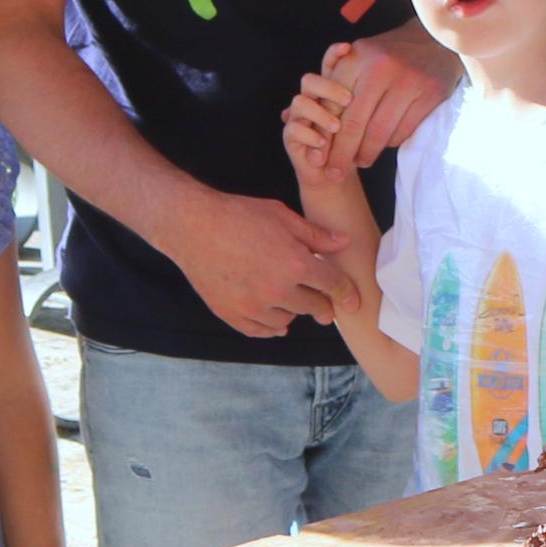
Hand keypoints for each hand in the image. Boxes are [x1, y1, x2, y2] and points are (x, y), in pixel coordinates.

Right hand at [166, 186, 350, 339]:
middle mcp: (277, 290)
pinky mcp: (233, 315)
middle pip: (312, 307)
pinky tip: (277, 321)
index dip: (346, 293)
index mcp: (295, 264)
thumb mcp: (282, 216)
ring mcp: (254, 306)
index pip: (332, 285)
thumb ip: (315, 235)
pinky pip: (261, 330)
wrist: (192, 227)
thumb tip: (344, 242)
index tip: (353, 302)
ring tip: (292, 302)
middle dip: (323, 306)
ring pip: (288, 319)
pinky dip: (272, 326)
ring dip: (294, 311)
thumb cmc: (238, 216)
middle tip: (326, 308)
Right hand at [283, 53, 360, 179]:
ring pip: (300, 101)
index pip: (328, 65)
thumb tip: (386, 91)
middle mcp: (311, 99)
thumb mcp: (368, 124)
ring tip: (336, 127)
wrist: (335, 174)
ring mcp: (298, 116)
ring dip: (320, 114)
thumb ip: (372, 106)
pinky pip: (293, 128)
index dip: (334, 54)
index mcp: (330, 91)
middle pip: (310, 79)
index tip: (348, 48)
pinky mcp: (290, 135)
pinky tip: (323, 143)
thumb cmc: (354, 145)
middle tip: (348, 99)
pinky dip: (310, 135)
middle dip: (328, 87)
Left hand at [330, 24, 459, 170]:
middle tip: (333, 173)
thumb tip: (301, 120)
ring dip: (366, 154)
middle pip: (354, 124)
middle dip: (341, 154)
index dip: (324, 135)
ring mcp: (408, 83)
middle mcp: (381, 69)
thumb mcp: (357, 57)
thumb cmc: (386, 54)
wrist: (433, 39)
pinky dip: (390, 143)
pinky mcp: (430, 95)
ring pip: (380, 133)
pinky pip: (403, 131)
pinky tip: (384, 143)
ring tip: (359, 162)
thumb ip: (333, 84)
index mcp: (358, 59)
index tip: (318, 156)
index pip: (333, 105)